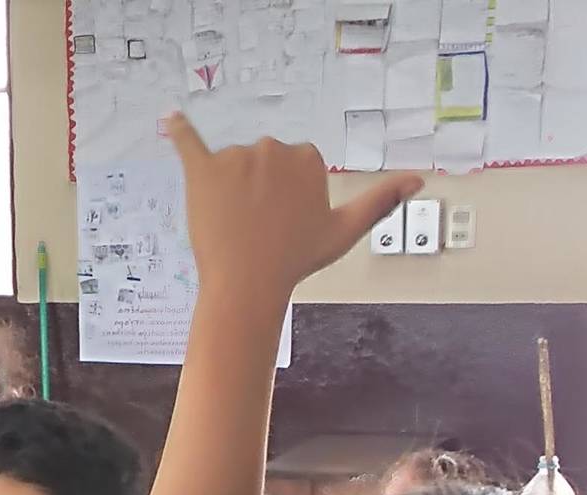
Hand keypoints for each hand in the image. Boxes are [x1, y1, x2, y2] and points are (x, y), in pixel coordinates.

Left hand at [168, 113, 421, 304]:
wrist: (248, 284)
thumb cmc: (296, 260)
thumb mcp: (345, 231)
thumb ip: (380, 201)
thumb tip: (418, 181)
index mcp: (306, 157)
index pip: (293, 166)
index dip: (286, 197)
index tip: (284, 223)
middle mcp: (273, 148)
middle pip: (262, 162)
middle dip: (259, 190)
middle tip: (258, 228)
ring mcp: (236, 157)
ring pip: (232, 167)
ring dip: (231, 190)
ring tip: (234, 226)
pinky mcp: (202, 169)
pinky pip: (188, 142)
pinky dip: (178, 131)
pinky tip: (169, 119)